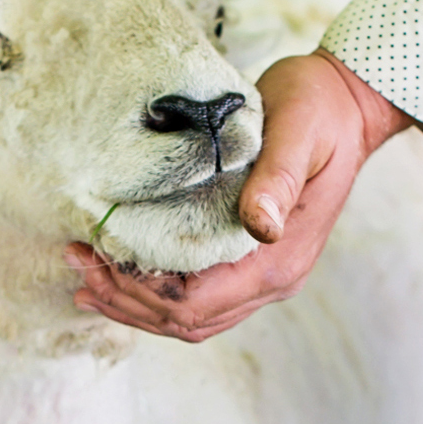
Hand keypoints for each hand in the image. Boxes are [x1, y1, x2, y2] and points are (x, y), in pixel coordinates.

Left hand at [66, 50, 413, 341]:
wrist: (345, 103)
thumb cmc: (318, 109)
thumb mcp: (299, 132)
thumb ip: (277, 178)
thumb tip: (260, 224)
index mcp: (281, 258)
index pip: (198, 303)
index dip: (141, 292)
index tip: (98, 258)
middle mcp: (274, 279)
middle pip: (189, 320)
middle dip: (127, 300)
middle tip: (77, 265)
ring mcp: (265, 274)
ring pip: (192, 318)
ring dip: (136, 304)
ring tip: (85, 278)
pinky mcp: (251, 260)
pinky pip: (199, 297)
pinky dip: (156, 294)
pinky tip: (120, 275)